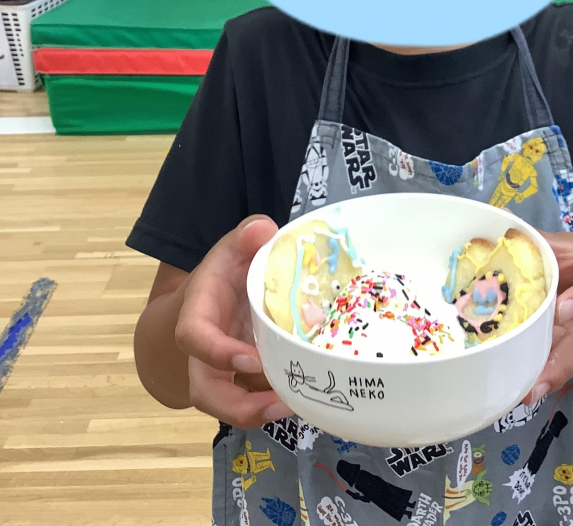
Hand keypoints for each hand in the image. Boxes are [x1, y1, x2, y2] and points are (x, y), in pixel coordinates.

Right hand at [174, 215, 292, 428]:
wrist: (214, 296)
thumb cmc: (225, 272)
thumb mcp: (232, 248)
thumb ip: (245, 236)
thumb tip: (263, 228)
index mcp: (198, 314)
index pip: (193, 338)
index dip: (217, 353)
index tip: (252, 359)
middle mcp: (205, 352)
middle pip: (206, 392)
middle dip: (239, 406)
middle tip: (281, 404)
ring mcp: (223, 372)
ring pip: (230, 406)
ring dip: (262, 412)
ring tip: (300, 406)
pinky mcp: (244, 381)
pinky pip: (255, 399)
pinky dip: (277, 401)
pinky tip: (309, 397)